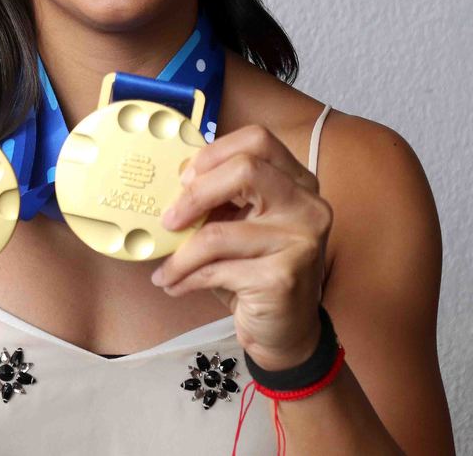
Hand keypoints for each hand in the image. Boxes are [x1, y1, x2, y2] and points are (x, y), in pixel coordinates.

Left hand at [150, 124, 332, 369]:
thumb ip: (220, 199)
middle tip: (169, 219)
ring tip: (164, 269)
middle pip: (245, 169)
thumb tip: (168, 183)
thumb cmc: (256, 271)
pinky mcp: (284, 277)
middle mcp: (307, 204)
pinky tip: (176, 285)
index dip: (214, 153)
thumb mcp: (240, 225)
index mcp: (297, 181)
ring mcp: (301, 240)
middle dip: (195, 194)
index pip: (257, 140)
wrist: (285, 332)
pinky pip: (218, 269)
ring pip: (220, 232)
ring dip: (180, 254)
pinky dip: (186, 278)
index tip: (185, 178)